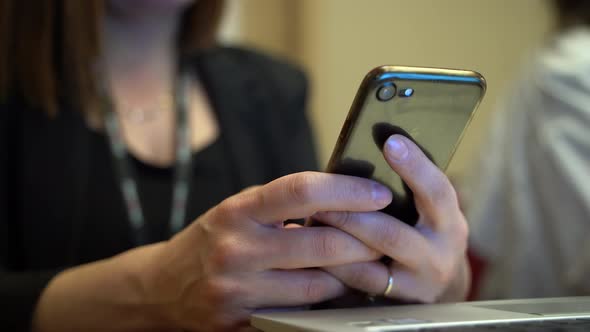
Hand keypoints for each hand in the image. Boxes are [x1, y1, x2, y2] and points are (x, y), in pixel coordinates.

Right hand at [138, 172, 393, 330]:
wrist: (163, 288)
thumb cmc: (211, 240)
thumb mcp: (237, 210)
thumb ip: (282, 205)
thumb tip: (343, 199)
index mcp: (237, 212)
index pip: (301, 191)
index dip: (347, 190)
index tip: (378, 192)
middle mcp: (237, 250)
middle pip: (321, 244)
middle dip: (365, 240)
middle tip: (386, 234)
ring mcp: (239, 292)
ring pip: (319, 284)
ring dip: (351, 274)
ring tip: (368, 263)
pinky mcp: (244, 323)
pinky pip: (302, 313)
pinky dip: (326, 301)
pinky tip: (338, 290)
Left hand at [312, 134, 469, 302]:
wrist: (441, 285)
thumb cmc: (425, 232)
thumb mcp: (429, 211)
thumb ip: (411, 188)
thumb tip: (378, 145)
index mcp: (448, 220)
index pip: (436, 191)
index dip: (415, 166)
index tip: (390, 142)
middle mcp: (439, 252)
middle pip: (391, 233)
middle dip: (352, 214)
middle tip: (323, 197)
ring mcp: (419, 281)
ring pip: (371, 261)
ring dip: (339, 239)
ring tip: (313, 220)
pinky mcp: (397, 300)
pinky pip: (359, 282)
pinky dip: (335, 265)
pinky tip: (314, 251)